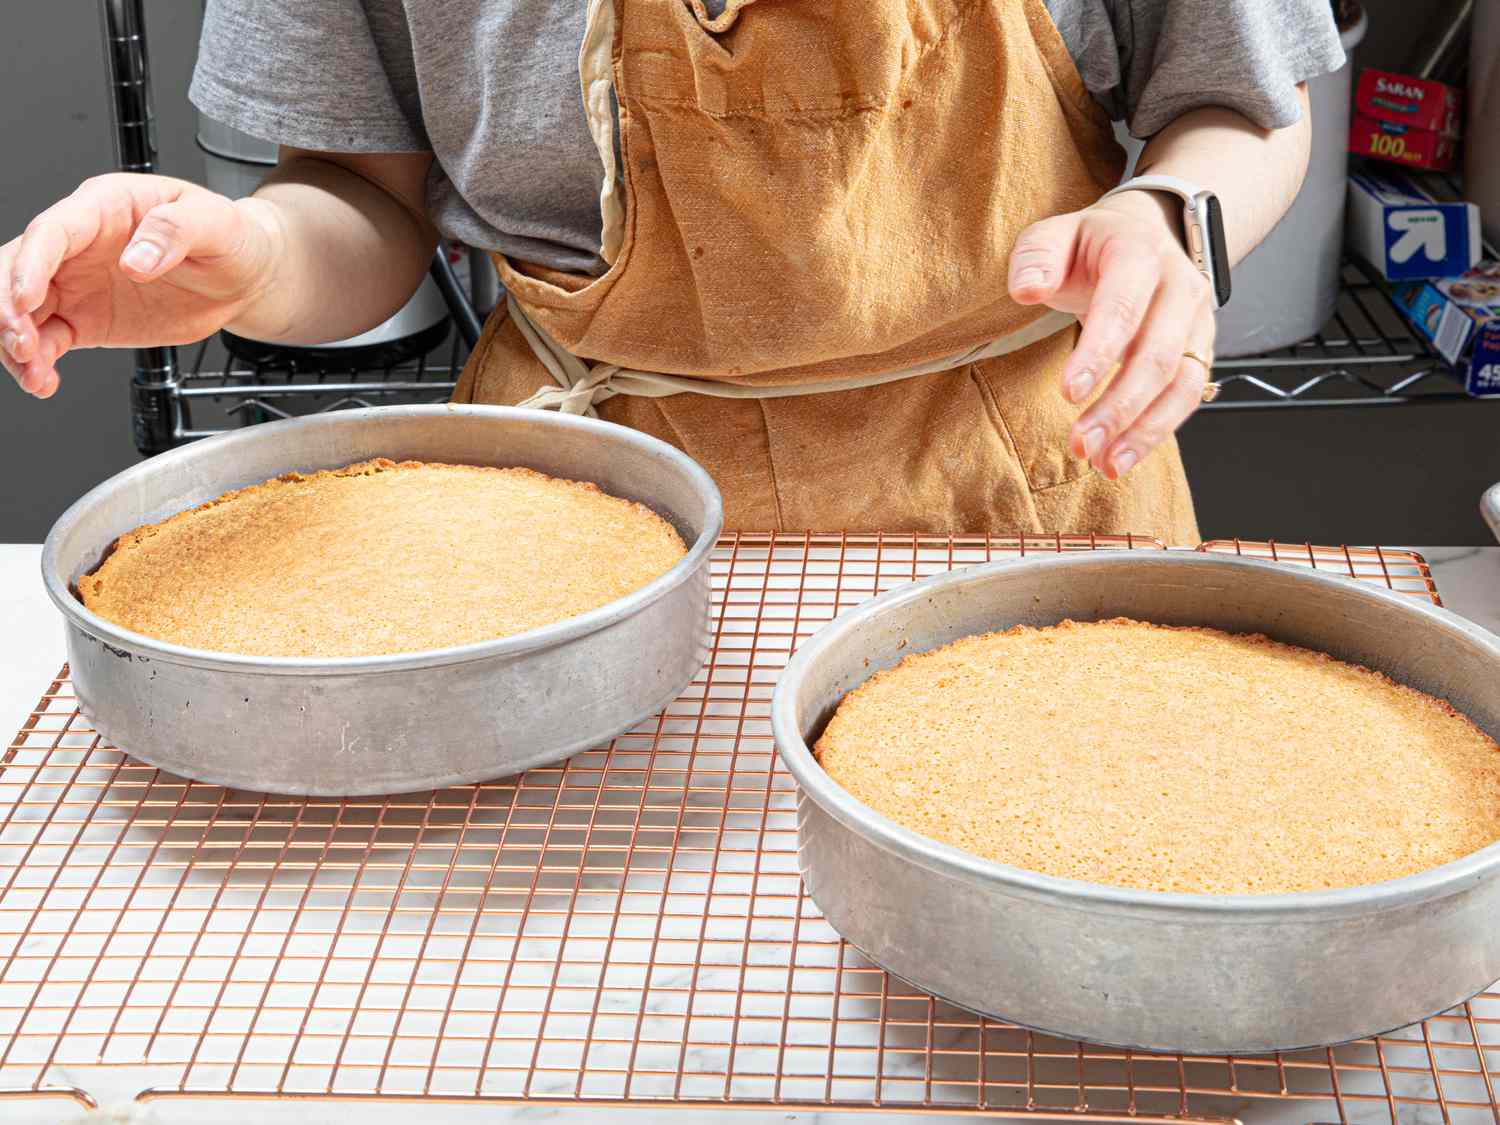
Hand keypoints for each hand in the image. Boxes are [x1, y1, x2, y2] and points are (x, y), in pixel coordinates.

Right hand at [0, 174, 280, 397]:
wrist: (244, 277)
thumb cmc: (230, 237)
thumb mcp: (216, 223)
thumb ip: (175, 232)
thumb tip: (137, 260)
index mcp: (105, 207)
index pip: (52, 232)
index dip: (30, 265)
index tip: (25, 300)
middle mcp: (79, 244)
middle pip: (16, 268)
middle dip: (6, 307)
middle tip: (20, 344)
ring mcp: (76, 282)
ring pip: (21, 308)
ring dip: (14, 341)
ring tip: (33, 371)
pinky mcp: (84, 319)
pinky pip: (46, 339)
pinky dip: (36, 362)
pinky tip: (42, 380)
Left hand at [1007, 191, 1214, 478]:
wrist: (1146, 233)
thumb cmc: (1092, 244)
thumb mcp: (1055, 234)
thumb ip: (1036, 257)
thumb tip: (1027, 289)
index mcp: (1139, 252)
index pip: (1122, 307)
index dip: (1098, 353)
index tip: (1068, 393)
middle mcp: (1179, 286)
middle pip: (1158, 355)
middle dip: (1119, 407)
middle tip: (1081, 444)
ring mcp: (1196, 320)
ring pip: (1181, 383)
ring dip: (1144, 429)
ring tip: (1105, 464)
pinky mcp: (1199, 349)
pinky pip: (1187, 396)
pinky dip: (1156, 431)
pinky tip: (1122, 456)